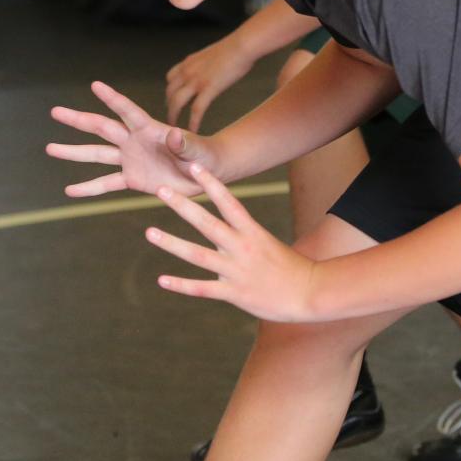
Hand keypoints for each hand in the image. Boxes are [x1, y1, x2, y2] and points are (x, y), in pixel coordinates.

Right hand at [48, 81, 216, 198]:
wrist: (205, 173)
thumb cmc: (204, 156)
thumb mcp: (197, 151)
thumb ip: (185, 144)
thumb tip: (175, 135)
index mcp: (150, 129)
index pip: (127, 110)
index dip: (112, 98)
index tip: (95, 85)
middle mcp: (134, 140)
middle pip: (101, 127)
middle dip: (78, 119)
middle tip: (55, 111)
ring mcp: (130, 159)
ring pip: (96, 154)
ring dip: (73, 152)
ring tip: (50, 148)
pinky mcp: (132, 178)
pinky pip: (106, 183)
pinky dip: (88, 188)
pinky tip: (69, 191)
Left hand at [145, 163, 318, 321]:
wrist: (311, 293)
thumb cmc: (291, 268)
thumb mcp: (267, 244)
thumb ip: (241, 239)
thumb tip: (220, 236)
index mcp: (252, 232)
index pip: (228, 202)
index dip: (211, 184)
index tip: (193, 167)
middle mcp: (242, 248)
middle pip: (207, 223)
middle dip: (183, 205)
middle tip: (161, 190)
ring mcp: (236, 271)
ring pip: (198, 255)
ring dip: (172, 243)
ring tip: (150, 232)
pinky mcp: (234, 293)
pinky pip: (202, 289)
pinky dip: (181, 285)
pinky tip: (161, 280)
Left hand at [166, 34, 256, 132]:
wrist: (242, 45)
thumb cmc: (234, 48)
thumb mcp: (212, 54)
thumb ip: (205, 65)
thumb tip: (209, 72)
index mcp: (188, 62)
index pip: (170, 79)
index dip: (171, 92)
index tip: (174, 101)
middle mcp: (187, 71)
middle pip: (170, 93)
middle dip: (169, 107)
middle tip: (172, 118)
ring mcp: (196, 80)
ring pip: (177, 103)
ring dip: (174, 116)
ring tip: (175, 128)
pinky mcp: (208, 89)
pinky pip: (196, 110)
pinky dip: (193, 122)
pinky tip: (194, 130)